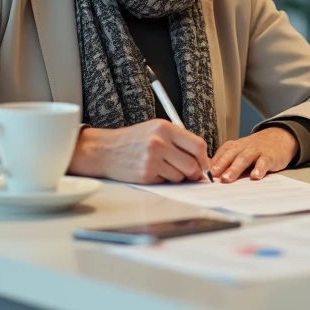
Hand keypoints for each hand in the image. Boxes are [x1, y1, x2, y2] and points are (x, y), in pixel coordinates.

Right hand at [67, 120, 210, 183]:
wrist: (105, 150)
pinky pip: (167, 182)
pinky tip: (154, 172)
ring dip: (178, 177)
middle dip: (194, 173)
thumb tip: (202, 160)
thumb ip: (178, 141)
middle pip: (192, 164)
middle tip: (191, 174)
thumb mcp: (156, 130)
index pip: (197, 145)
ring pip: (180, 176)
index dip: (204, 158)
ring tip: (165, 169)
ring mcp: (152, 159)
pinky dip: (165, 180)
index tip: (204, 165)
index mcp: (165, 128)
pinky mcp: (146, 174)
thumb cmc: (133, 140)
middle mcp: (159, 142)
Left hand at [211, 127, 298, 181]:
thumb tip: (205, 173)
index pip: (220, 155)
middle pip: (230, 155)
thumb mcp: (238, 152)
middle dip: (220, 166)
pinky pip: (264, 162)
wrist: (279, 137)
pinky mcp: (270, 156)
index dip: (211, 165)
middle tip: (212, 177)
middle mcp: (243, 147)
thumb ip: (224, 161)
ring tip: (227, 179)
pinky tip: (255, 176)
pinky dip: (259, 168)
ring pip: (244, 158)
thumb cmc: (254, 149)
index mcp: (233, 147)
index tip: (201, 175)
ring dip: (235, 168)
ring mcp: (257, 151)